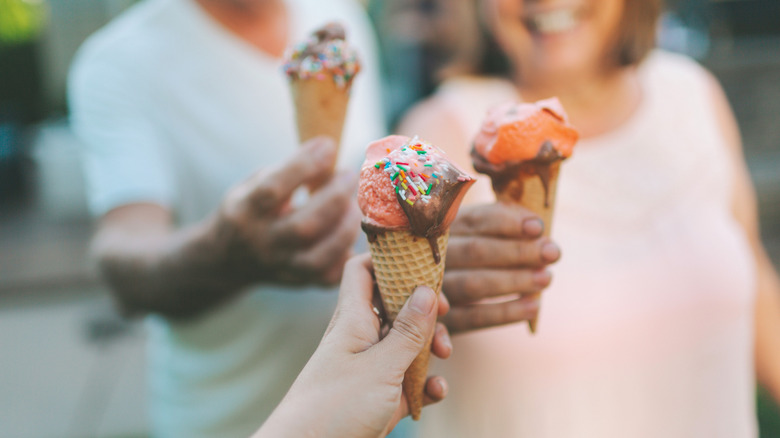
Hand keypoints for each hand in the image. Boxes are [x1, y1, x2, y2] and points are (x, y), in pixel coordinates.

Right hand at [213, 137, 359, 285]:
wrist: (225, 259)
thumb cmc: (250, 209)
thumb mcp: (254, 183)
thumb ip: (287, 172)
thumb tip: (329, 153)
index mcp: (244, 211)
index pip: (272, 189)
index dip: (303, 165)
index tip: (327, 145)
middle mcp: (261, 243)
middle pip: (303, 227)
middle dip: (334, 198)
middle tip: (349, 175)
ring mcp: (279, 267)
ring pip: (318, 258)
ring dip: (344, 229)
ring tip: (354, 206)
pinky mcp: (296, 283)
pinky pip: (328, 277)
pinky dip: (345, 256)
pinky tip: (350, 234)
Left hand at [255, 254, 451, 437]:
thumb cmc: (335, 407)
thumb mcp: (380, 367)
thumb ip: (407, 330)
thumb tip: (427, 288)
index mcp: (353, 319)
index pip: (363, 270)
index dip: (389, 259)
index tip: (420, 261)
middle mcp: (360, 338)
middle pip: (395, 305)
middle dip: (424, 309)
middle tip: (443, 315)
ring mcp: (370, 368)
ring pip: (406, 343)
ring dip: (430, 347)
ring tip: (443, 357)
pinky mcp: (379, 397)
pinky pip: (408, 381)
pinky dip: (425, 383)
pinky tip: (435, 392)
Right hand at [442, 202, 560, 333]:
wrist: (432, 301)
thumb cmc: (470, 258)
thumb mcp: (479, 235)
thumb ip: (504, 225)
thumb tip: (536, 227)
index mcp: (444, 228)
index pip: (475, 220)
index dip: (508, 223)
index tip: (538, 228)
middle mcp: (432, 256)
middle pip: (475, 251)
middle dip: (518, 251)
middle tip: (552, 253)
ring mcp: (433, 289)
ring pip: (473, 284)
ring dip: (514, 281)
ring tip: (546, 278)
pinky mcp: (442, 321)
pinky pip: (473, 318)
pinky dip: (503, 313)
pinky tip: (532, 307)